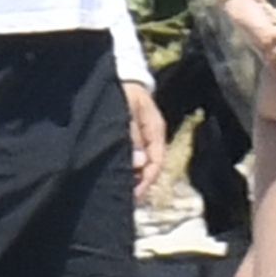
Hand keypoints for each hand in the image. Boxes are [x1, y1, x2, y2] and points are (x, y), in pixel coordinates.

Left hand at [123, 82, 165, 201]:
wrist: (118, 77)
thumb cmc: (122, 91)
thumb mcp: (127, 108)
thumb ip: (132, 134)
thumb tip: (139, 162)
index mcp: (156, 129)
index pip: (157, 160)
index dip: (147, 179)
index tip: (134, 194)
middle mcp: (153, 137)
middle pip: (151, 166)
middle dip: (140, 184)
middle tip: (125, 199)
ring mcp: (144, 139)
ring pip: (143, 165)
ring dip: (134, 179)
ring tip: (121, 192)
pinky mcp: (134, 140)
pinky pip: (135, 159)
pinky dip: (129, 171)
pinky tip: (119, 179)